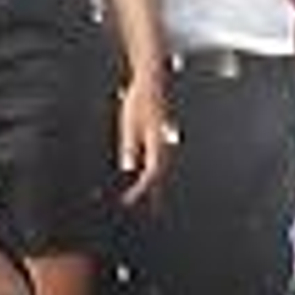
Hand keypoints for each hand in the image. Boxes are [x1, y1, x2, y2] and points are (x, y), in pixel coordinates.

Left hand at [116, 72, 174, 204]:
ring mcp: (166, 140)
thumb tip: (128, 167)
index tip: (129, 200)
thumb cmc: (140, 100)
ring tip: (153, 200)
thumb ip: (130, 146)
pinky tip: (148, 175)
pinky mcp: (162, 137)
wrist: (151, 81)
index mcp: (158, 142)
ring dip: (157, 185)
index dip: (141, 190)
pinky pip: (159, 159)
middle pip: (160, 176)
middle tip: (152, 213)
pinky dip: (155, 171)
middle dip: (154, 195)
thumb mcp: (129, 124)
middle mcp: (165, 144)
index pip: (151, 174)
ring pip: (162, 169)